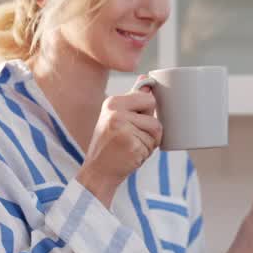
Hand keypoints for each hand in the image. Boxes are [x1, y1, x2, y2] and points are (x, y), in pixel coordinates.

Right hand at [76, 78, 161, 205]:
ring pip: (156, 131)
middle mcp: (115, 112)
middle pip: (155, 115)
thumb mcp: (116, 118)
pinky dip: (145, 153)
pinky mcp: (130, 144)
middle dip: (151, 130)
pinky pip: (152, 145)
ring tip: (130, 147)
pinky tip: (130, 155)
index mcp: (112, 102)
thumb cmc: (110, 146)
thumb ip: (132, 100)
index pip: (148, 98)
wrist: (97, 172)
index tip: (134, 124)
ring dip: (148, 143)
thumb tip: (146, 79)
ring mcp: (122, 128)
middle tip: (132, 138)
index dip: (147, 114)